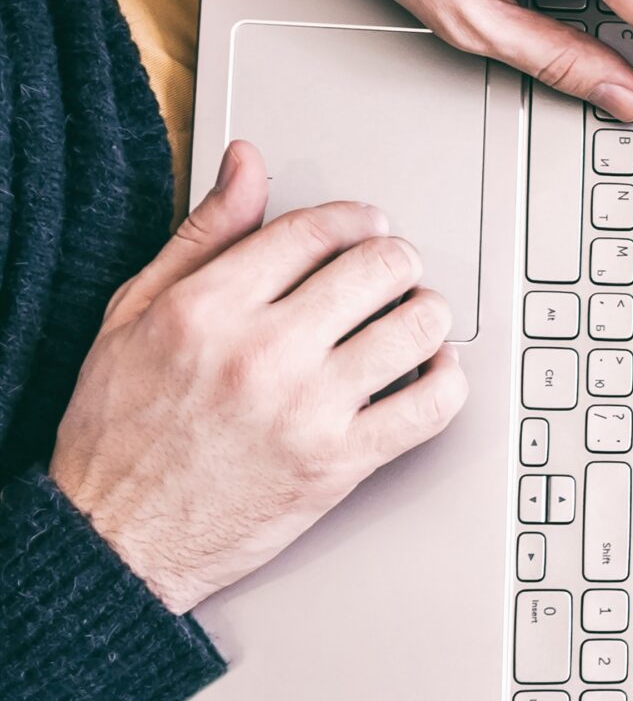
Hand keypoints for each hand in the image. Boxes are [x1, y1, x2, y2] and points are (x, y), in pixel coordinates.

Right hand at [51, 141, 467, 613]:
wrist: (116, 536)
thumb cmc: (119, 429)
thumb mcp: (136, 315)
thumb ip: (202, 235)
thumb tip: (247, 164)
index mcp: (207, 308)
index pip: (317, 229)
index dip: (357, 219)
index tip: (367, 226)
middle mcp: (262, 352)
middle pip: (379, 268)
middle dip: (397, 261)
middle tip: (393, 272)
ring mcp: (308, 409)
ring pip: (417, 327)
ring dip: (427, 314)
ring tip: (412, 318)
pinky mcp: (340, 463)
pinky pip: (431, 405)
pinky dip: (447, 380)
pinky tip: (431, 371)